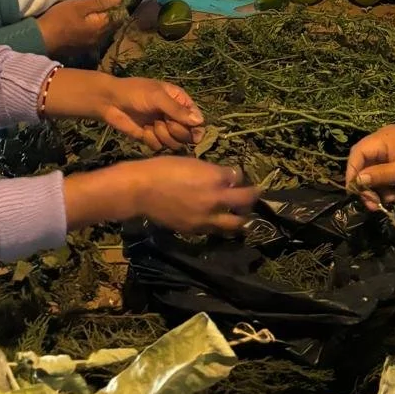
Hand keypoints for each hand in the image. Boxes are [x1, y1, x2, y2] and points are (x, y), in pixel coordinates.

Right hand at [37, 0, 124, 56]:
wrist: (41, 39)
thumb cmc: (60, 19)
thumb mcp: (80, 6)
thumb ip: (100, 2)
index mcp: (101, 27)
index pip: (118, 15)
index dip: (117, 5)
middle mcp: (99, 38)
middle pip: (111, 24)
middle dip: (110, 14)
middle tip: (103, 2)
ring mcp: (91, 45)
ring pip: (103, 31)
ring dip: (101, 22)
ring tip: (94, 12)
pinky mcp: (82, 48)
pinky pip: (94, 36)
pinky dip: (93, 29)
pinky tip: (86, 23)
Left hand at [90, 75, 204, 151]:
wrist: (111, 102)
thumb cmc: (135, 92)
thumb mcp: (158, 97)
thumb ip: (178, 110)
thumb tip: (200, 122)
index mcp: (180, 101)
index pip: (197, 118)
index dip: (195, 127)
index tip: (189, 128)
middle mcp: (175, 116)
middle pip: (188, 134)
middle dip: (176, 131)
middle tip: (164, 122)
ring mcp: (163, 129)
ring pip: (175, 143)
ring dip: (163, 136)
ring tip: (152, 125)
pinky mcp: (151, 139)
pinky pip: (159, 147)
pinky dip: (152, 140)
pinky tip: (144, 131)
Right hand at [130, 158, 260, 235]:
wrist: (142, 190)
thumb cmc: (165, 169)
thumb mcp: (193, 163)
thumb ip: (213, 172)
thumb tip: (226, 177)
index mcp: (216, 178)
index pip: (240, 177)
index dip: (241, 176)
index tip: (240, 177)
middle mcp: (216, 199)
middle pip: (246, 202)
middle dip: (252, 198)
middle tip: (252, 196)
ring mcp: (207, 218)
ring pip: (235, 224)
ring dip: (241, 218)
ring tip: (242, 215)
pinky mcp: (195, 230)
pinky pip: (215, 230)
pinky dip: (221, 226)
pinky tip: (218, 221)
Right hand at [345, 125, 394, 208]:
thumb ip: (380, 175)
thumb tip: (357, 181)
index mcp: (384, 138)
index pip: (357, 153)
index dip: (352, 172)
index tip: (355, 193)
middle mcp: (385, 141)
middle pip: (364, 163)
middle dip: (366, 184)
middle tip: (374, 205)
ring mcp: (393, 150)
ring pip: (375, 171)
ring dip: (378, 188)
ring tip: (390, 200)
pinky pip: (387, 172)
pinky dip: (388, 185)